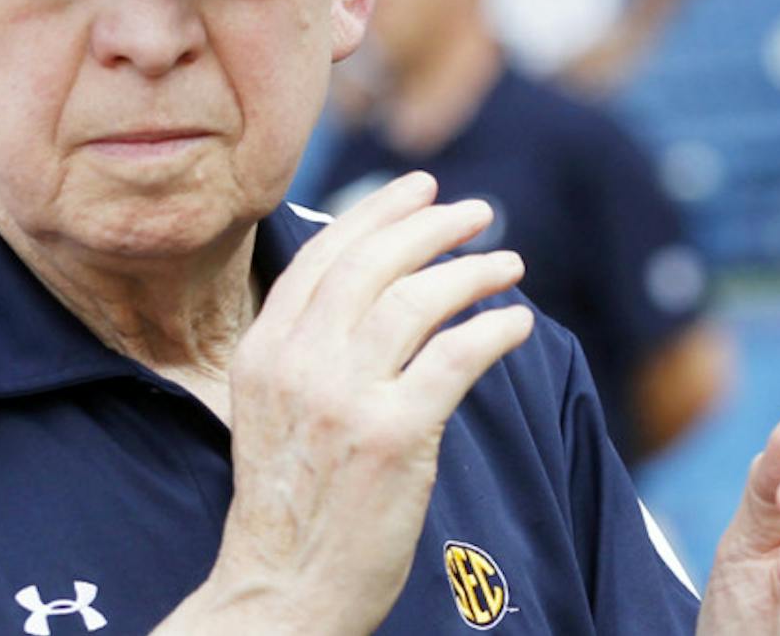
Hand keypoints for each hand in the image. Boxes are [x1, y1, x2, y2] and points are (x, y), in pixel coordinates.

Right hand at [191, 173, 533, 633]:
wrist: (282, 590)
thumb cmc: (287, 503)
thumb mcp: (267, 406)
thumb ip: (303, 347)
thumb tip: (370, 292)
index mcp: (263, 349)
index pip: (324, 255)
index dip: (377, 212)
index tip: (418, 188)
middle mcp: (298, 362)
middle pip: (373, 264)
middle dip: (431, 225)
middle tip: (476, 211)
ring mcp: (344, 396)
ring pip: (417, 300)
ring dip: (471, 271)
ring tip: (508, 262)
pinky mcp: (393, 436)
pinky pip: (454, 357)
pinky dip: (491, 329)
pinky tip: (516, 322)